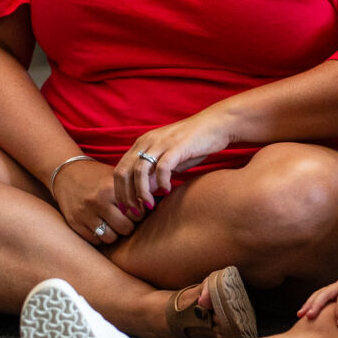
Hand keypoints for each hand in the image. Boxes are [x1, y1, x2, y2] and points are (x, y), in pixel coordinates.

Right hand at [50, 158, 136, 245]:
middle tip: (126, 220)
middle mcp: (98, 201)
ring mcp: (85, 214)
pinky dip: (100, 236)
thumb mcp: (116, 177)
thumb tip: (152, 204)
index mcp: (111, 188)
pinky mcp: (74, 223)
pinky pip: (95, 240)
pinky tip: (101, 226)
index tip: (137, 211)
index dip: (140, 214)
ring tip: (114, 224)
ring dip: (115, 234)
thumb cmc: (97, 176)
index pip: (137, 212)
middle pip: (125, 228)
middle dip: (129, 226)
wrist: (66, 173)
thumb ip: (132, 189)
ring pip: (110, 238)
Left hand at [113, 108, 233, 212]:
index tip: (127, 208)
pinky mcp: (176, 146)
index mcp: (142, 144)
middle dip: (126, 196)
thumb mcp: (170, 159)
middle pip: (124, 172)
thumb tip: (146, 191)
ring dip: (142, 192)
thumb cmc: (194, 143)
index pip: (120, 171)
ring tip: (149, 206)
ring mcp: (161, 143)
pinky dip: (162, 182)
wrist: (216, 124)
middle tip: (135, 212)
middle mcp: (147, 142)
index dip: (120, 192)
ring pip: (140, 171)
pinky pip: (162, 167)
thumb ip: (156, 172)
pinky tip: (167, 190)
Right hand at [299, 265, 337, 326]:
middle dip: (317, 304)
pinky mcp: (335, 288)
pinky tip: (304, 312)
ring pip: (320, 293)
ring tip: (300, 315)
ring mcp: (337, 285)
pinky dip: (311, 302)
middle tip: (309, 317)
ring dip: (310, 303)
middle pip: (326, 293)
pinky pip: (320, 294)